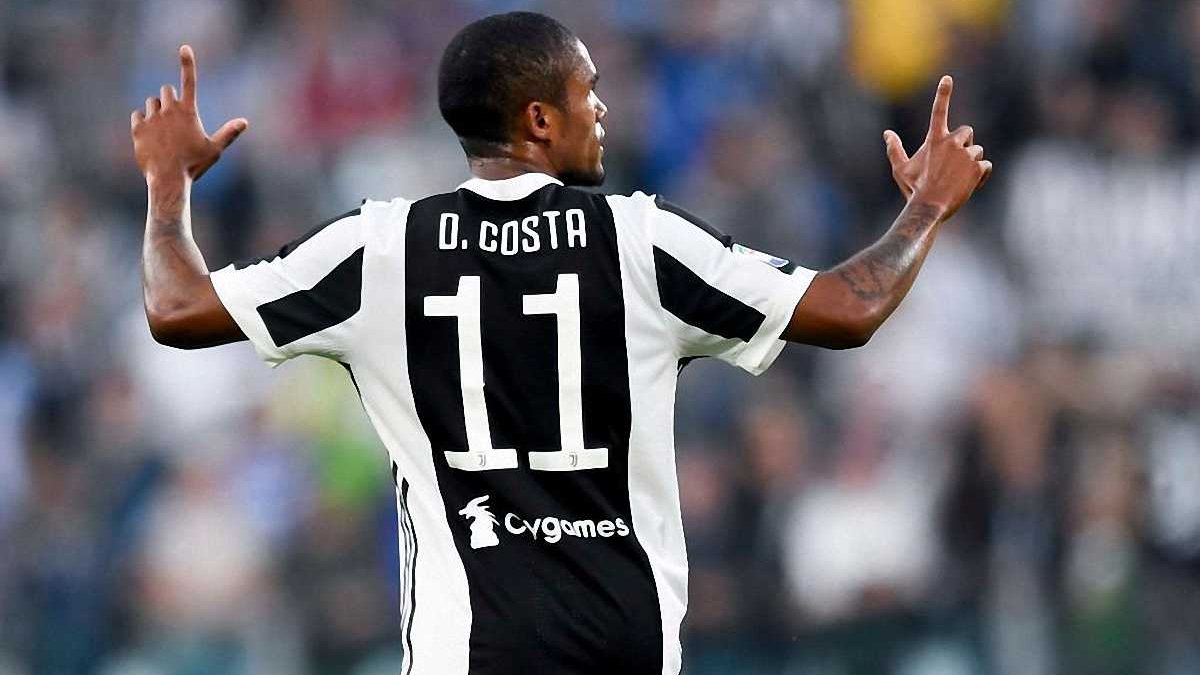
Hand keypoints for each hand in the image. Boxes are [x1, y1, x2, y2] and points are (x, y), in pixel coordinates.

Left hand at [131, 45, 247, 183]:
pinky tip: (151, 136)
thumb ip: (228, 133)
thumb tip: (244, 122)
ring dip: (157, 110)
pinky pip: (138, 115)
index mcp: (189, 112)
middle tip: (175, 119)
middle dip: (170, 100)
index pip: (189, 81)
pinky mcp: (138, 128)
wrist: (168, 179)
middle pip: (166, 91)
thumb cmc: (194, 165)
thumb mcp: (214, 149)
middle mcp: (169, 110)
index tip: (185, 47)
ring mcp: (152, 118)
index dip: (188, 63)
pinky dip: (143, 121)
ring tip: (163, 131)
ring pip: (151, 103)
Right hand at [882, 76, 991, 219]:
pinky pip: (986, 166)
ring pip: (977, 151)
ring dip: (971, 163)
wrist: (929, 207)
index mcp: (934, 139)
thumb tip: (887, 133)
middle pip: (967, 132)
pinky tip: (969, 186)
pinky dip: (981, 175)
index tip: (947, 78)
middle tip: (955, 162)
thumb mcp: (900, 169)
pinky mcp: (978, 167)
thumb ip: (894, 149)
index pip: (938, 110)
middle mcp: (952, 142)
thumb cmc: (914, 189)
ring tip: (958, 180)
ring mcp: (966, 154)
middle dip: (964, 143)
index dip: (943, 93)